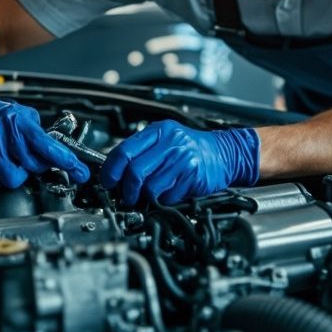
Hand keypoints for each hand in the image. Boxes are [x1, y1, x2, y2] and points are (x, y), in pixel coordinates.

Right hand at [0, 71, 89, 188]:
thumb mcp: (20, 113)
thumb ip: (39, 133)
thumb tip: (60, 155)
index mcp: (13, 120)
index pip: (45, 145)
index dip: (65, 160)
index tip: (79, 171)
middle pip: (30, 169)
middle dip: (33, 166)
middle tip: (25, 157)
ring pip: (11, 180)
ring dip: (14, 174)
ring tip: (5, 159)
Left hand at [100, 120, 259, 204]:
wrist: (224, 154)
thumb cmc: (191, 148)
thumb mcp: (165, 140)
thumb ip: (142, 152)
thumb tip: (114, 171)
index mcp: (158, 131)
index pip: (124, 151)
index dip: (111, 170)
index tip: (107, 182)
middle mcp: (170, 143)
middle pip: (135, 172)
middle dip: (127, 190)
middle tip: (127, 196)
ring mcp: (182, 159)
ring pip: (150, 187)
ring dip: (147, 197)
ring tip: (151, 194)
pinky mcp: (192, 176)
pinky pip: (168, 196)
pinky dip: (164, 199)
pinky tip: (170, 192)